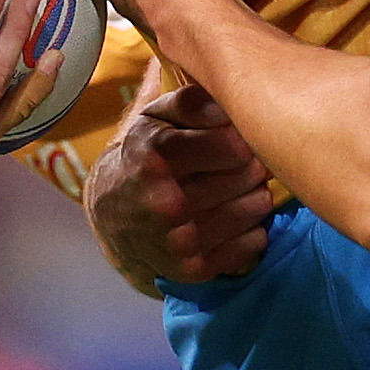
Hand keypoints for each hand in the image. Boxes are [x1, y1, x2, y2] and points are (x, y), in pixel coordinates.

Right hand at [81, 80, 281, 293]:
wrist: (111, 216)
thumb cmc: (144, 157)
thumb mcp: (154, 117)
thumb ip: (189, 100)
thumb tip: (226, 101)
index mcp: (155, 157)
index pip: (233, 144)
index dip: (243, 137)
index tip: (238, 138)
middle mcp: (165, 201)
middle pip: (248, 174)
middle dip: (253, 165)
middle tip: (244, 164)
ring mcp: (180, 240)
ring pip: (256, 207)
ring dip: (258, 195)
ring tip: (244, 188)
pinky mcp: (193, 269)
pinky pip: (254, 243)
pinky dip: (255, 228)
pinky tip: (238, 219)